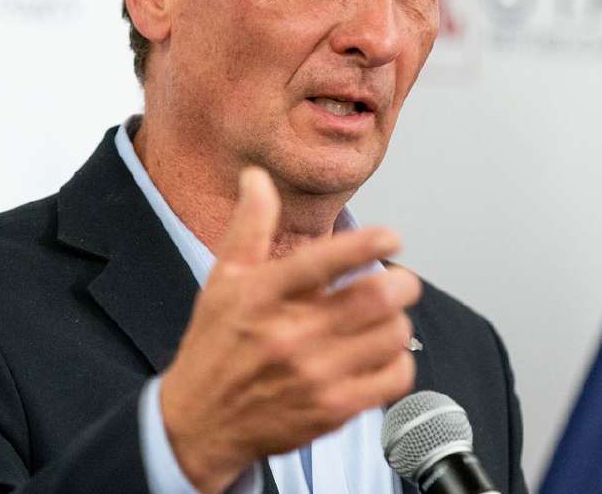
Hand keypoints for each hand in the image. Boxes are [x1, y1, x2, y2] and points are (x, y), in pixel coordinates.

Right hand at [159, 167, 421, 493]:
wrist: (200, 423)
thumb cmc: (215, 348)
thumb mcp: (223, 280)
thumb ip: (250, 226)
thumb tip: (257, 178)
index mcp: (263, 295)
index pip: (325, 260)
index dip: (368, 242)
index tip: (391, 236)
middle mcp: (290, 335)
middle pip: (376, 297)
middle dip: (401, 282)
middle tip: (399, 280)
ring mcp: (314, 376)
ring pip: (392, 335)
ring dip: (398, 321)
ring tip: (385, 318)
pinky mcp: (332, 410)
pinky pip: (393, 378)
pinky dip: (398, 362)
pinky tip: (381, 354)